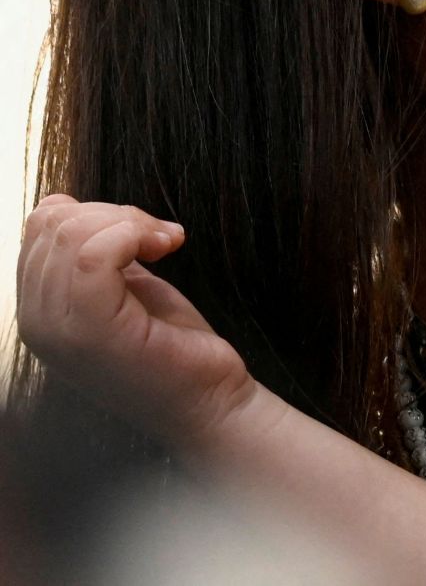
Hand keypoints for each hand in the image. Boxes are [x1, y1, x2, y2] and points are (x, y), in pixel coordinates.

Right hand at [16, 195, 255, 445]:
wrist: (209, 403)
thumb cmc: (173, 344)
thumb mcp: (123, 286)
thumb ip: (91, 252)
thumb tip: (61, 203)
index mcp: (41, 310)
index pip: (39, 227)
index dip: (95, 210)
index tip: (143, 231)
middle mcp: (36, 324)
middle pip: (52, 224)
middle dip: (116, 212)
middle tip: (161, 237)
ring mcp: (58, 332)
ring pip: (71, 234)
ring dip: (130, 222)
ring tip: (165, 242)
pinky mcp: (92, 334)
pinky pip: (93, 256)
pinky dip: (133, 234)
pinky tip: (166, 248)